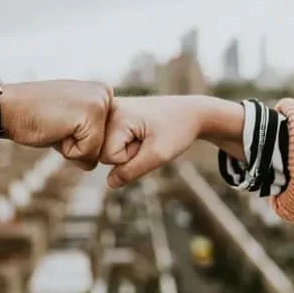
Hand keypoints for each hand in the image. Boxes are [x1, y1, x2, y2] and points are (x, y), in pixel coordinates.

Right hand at [1, 80, 112, 168]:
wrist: (8, 108)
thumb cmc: (35, 117)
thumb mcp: (69, 119)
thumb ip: (89, 131)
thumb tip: (102, 158)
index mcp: (102, 93)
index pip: (105, 138)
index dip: (79, 140)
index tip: (61, 121)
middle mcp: (105, 93)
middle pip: (105, 145)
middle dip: (78, 146)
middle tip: (57, 124)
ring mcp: (100, 103)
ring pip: (97, 152)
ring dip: (72, 149)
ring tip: (56, 126)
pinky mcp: (91, 115)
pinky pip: (87, 154)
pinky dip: (68, 151)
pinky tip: (55, 129)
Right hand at [100, 95, 243, 187]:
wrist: (190, 112)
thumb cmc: (177, 131)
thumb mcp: (158, 155)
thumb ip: (131, 172)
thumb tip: (109, 183)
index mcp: (116, 114)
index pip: (107, 157)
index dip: (129, 158)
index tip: (147, 142)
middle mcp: (107, 109)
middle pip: (103, 152)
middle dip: (126, 153)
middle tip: (146, 139)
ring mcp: (109, 110)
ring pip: (106, 148)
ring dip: (126, 148)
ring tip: (145, 136)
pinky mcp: (113, 115)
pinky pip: (111, 141)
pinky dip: (125, 142)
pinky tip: (139, 133)